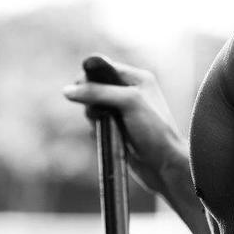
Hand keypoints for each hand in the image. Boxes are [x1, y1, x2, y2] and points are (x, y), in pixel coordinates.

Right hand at [63, 56, 185, 195]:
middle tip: (98, 111)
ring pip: (93, 107)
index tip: (81, 89)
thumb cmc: (154, 130)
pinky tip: (109, 136)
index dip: (90, 77)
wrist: (165, 165)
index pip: (105, 68)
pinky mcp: (117, 129)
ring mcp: (123, 112)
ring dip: (93, 116)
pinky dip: (97, 129)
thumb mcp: (128, 102)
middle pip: (95, 87)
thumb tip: (68, 90)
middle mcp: (130, 92)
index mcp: (137, 79)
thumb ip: (99, 92)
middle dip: (91, 99)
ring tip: (107, 126)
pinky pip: (96, 124)